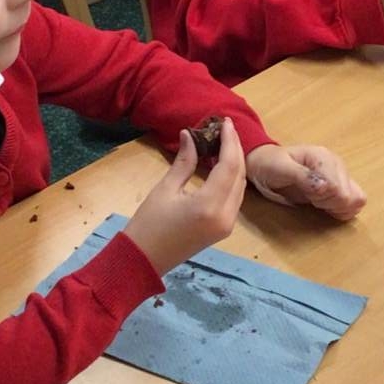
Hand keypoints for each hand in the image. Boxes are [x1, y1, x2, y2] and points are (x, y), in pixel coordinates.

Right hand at [124, 121, 246, 276]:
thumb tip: (190, 134)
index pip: (229, 165)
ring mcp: (227, 225)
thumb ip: (184, 161)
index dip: (230, 141)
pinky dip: (231, 178)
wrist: (144, 261)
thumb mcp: (165, 189)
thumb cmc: (148, 225)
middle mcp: (226, 216)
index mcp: (210, 205)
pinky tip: (220, 164)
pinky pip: (234, 198)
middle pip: (239, 175)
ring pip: (240, 187)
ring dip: (235, 163)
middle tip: (224, 128)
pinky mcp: (224, 229)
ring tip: (223, 141)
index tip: (225, 121)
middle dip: (235, 149)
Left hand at [246, 144, 365, 220]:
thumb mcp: (281, 169)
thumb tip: (325, 187)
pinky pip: (354, 203)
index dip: (323, 199)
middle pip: (348, 196)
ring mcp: (340, 176)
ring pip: (355, 200)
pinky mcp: (339, 187)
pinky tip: (324, 207)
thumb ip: (303, 177)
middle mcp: (337, 165)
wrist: (264, 164)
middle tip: (311, 199)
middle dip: (329, 204)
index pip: (338, 188)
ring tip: (317, 202)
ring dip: (337, 207)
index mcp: (324, 157)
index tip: (309, 196)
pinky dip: (341, 210)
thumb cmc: (270, 165)